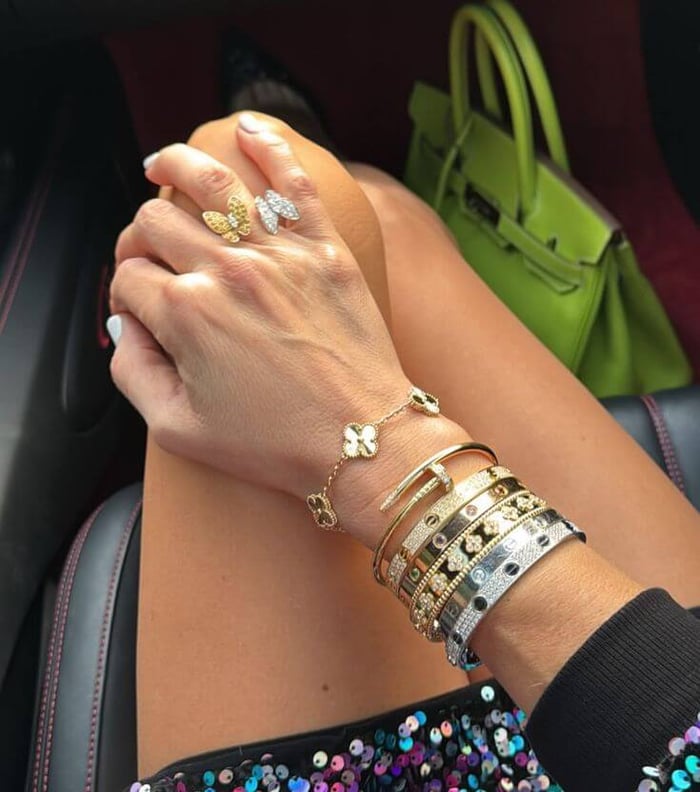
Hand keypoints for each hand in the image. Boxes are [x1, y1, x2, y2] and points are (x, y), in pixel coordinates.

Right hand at [109, 117, 414, 510]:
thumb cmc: (278, 444)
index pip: (130, 278)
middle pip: (157, 223)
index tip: (138, 310)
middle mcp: (228, 273)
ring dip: (175, 166)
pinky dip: (269, 147)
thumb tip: (125, 327)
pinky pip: (292, 183)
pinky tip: (248, 131)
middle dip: (139, 237)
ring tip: (160, 164)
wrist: (363, 444)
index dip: (124, 293)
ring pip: (211, 184)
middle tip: (150, 257)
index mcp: (186, 315)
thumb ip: (133, 373)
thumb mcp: (179, 430)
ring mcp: (279, 256)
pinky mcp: (324, 251)